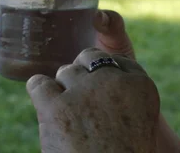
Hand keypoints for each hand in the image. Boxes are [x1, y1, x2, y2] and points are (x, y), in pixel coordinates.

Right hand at [0, 6, 134, 59]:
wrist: (116, 86)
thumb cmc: (119, 55)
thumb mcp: (117, 36)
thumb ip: (112, 23)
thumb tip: (97, 16)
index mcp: (73, 5)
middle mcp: (57, 19)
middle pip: (25, 2)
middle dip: (4, 2)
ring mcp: (48, 38)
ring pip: (18, 25)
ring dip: (0, 26)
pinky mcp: (42, 58)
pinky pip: (19, 49)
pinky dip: (4, 47)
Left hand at [27, 48, 159, 152]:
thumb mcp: (141, 120)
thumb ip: (126, 92)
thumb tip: (94, 70)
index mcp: (141, 85)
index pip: (117, 60)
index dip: (105, 75)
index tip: (102, 94)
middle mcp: (114, 82)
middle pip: (90, 59)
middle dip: (83, 77)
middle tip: (82, 106)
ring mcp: (84, 92)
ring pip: (64, 71)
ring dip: (63, 89)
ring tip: (67, 115)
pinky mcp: (56, 108)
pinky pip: (38, 84)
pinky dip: (39, 91)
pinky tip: (44, 106)